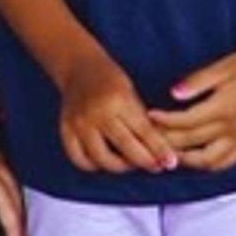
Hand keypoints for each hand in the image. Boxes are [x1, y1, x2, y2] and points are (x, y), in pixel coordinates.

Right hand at [58, 52, 178, 176]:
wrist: (79, 68)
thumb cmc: (111, 79)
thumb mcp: (131, 93)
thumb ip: (141, 119)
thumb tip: (159, 149)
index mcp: (119, 99)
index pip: (144, 130)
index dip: (159, 149)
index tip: (171, 163)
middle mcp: (98, 112)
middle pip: (125, 147)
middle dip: (144, 161)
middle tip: (157, 167)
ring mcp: (79, 123)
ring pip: (101, 159)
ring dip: (120, 167)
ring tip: (131, 165)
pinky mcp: (65, 131)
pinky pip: (79, 160)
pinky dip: (94, 166)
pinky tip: (105, 163)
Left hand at [150, 46, 235, 172]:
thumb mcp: (222, 66)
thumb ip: (197, 82)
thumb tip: (173, 93)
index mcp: (222, 108)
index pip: (184, 122)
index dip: (163, 121)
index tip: (149, 115)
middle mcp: (230, 128)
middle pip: (190, 142)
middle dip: (166, 141)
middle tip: (151, 137)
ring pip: (207, 160)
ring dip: (185, 160)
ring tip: (170, 152)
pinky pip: (226, 162)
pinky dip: (209, 166)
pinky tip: (198, 160)